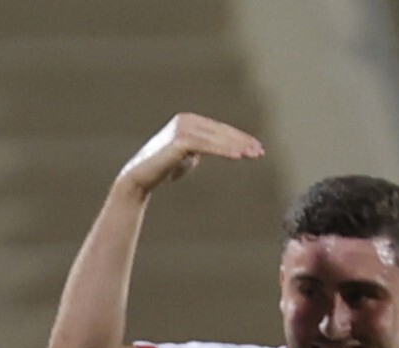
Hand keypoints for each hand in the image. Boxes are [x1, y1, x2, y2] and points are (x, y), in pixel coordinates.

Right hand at [116, 112, 265, 197]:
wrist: (139, 177)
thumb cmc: (162, 169)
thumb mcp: (187, 155)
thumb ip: (201, 148)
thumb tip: (216, 148)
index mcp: (189, 120)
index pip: (220, 129)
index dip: (239, 138)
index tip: (255, 147)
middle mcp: (186, 120)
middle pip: (221, 132)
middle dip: (242, 141)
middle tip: (260, 151)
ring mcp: (182, 128)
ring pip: (217, 138)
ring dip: (237, 146)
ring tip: (253, 155)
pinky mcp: (180, 140)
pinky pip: (207, 145)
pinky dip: (224, 150)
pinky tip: (238, 156)